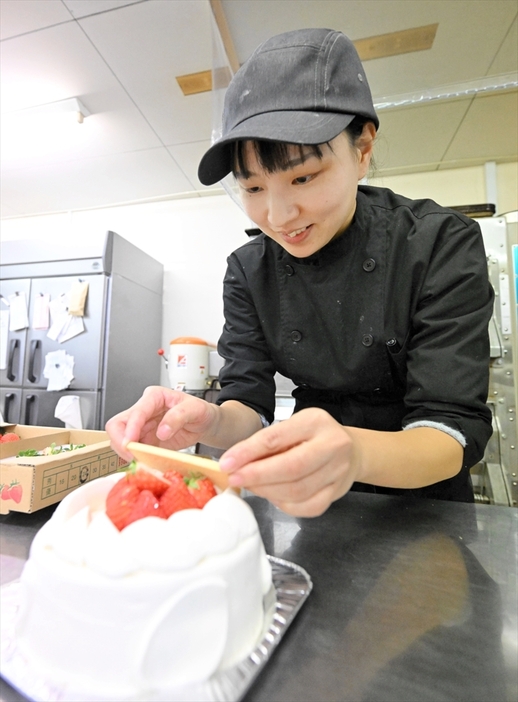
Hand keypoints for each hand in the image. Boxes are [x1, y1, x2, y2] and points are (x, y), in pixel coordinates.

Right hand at [105, 386, 217, 460]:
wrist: (204, 423)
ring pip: (120, 440)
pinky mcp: (144, 441)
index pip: (135, 412)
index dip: (130, 428)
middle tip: (131, 456)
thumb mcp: (195, 409)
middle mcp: (143, 411)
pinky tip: (145, 463)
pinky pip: (132, 451)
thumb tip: (161, 431)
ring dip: (126, 452)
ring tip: (142, 461)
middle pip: (117, 425)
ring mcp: (142, 427)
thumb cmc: (199, 411)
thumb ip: (178, 417)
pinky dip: (135, 459)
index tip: (130, 443)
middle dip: (120, 442)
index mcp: (154, 397)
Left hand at [218, 408, 360, 516]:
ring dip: (267, 491)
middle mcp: (332, 445)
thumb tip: (236, 462)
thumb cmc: (314, 436)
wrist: (351, 450)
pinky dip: (284, 504)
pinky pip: (306, 507)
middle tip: (235, 478)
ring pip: (297, 491)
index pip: (276, 438)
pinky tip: (273, 495)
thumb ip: (268, 442)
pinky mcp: (337, 493)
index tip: (228, 463)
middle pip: (291, 467)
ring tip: (251, 485)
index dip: (248, 452)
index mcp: (315, 421)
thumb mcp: (292, 426)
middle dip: (257, 476)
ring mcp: (338, 471)